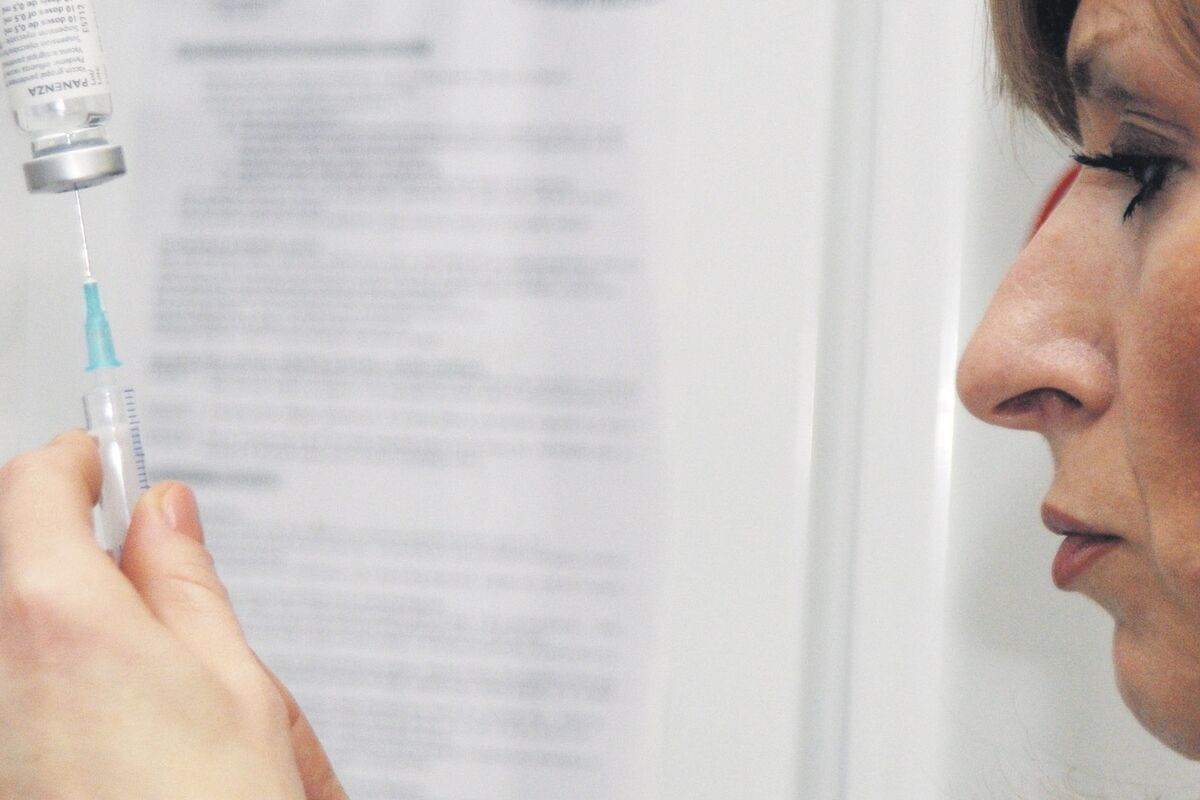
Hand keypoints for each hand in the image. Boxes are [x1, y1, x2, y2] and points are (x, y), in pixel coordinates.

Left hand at [0, 431, 346, 799]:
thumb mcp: (230, 682)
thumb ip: (183, 581)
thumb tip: (162, 508)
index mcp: (53, 619)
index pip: (31, 487)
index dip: (72, 462)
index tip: (102, 459)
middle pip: (6, 551)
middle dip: (62, 537)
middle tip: (133, 560)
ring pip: (8, 621)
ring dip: (55, 610)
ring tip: (133, 659)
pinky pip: (7, 679)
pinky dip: (39, 667)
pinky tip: (104, 718)